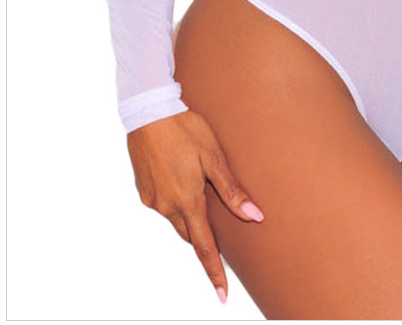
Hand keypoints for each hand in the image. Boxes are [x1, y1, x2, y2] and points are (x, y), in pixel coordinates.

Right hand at [127, 108, 264, 303]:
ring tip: (198, 185)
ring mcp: (152, 199)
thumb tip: (254, 216)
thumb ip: (232, 190)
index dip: (215, 272)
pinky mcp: (142, 190)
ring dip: (189, 212)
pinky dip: (175, 199)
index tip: (222, 295)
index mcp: (187, 201)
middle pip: (190, 233)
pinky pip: (163, 204)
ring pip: (176, 217)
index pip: (204, 247)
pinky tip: (179, 175)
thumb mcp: (213, 156)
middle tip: (219, 223)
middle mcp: (167, 206)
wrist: (149, 110)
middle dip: (203, 235)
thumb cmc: (186, 128)